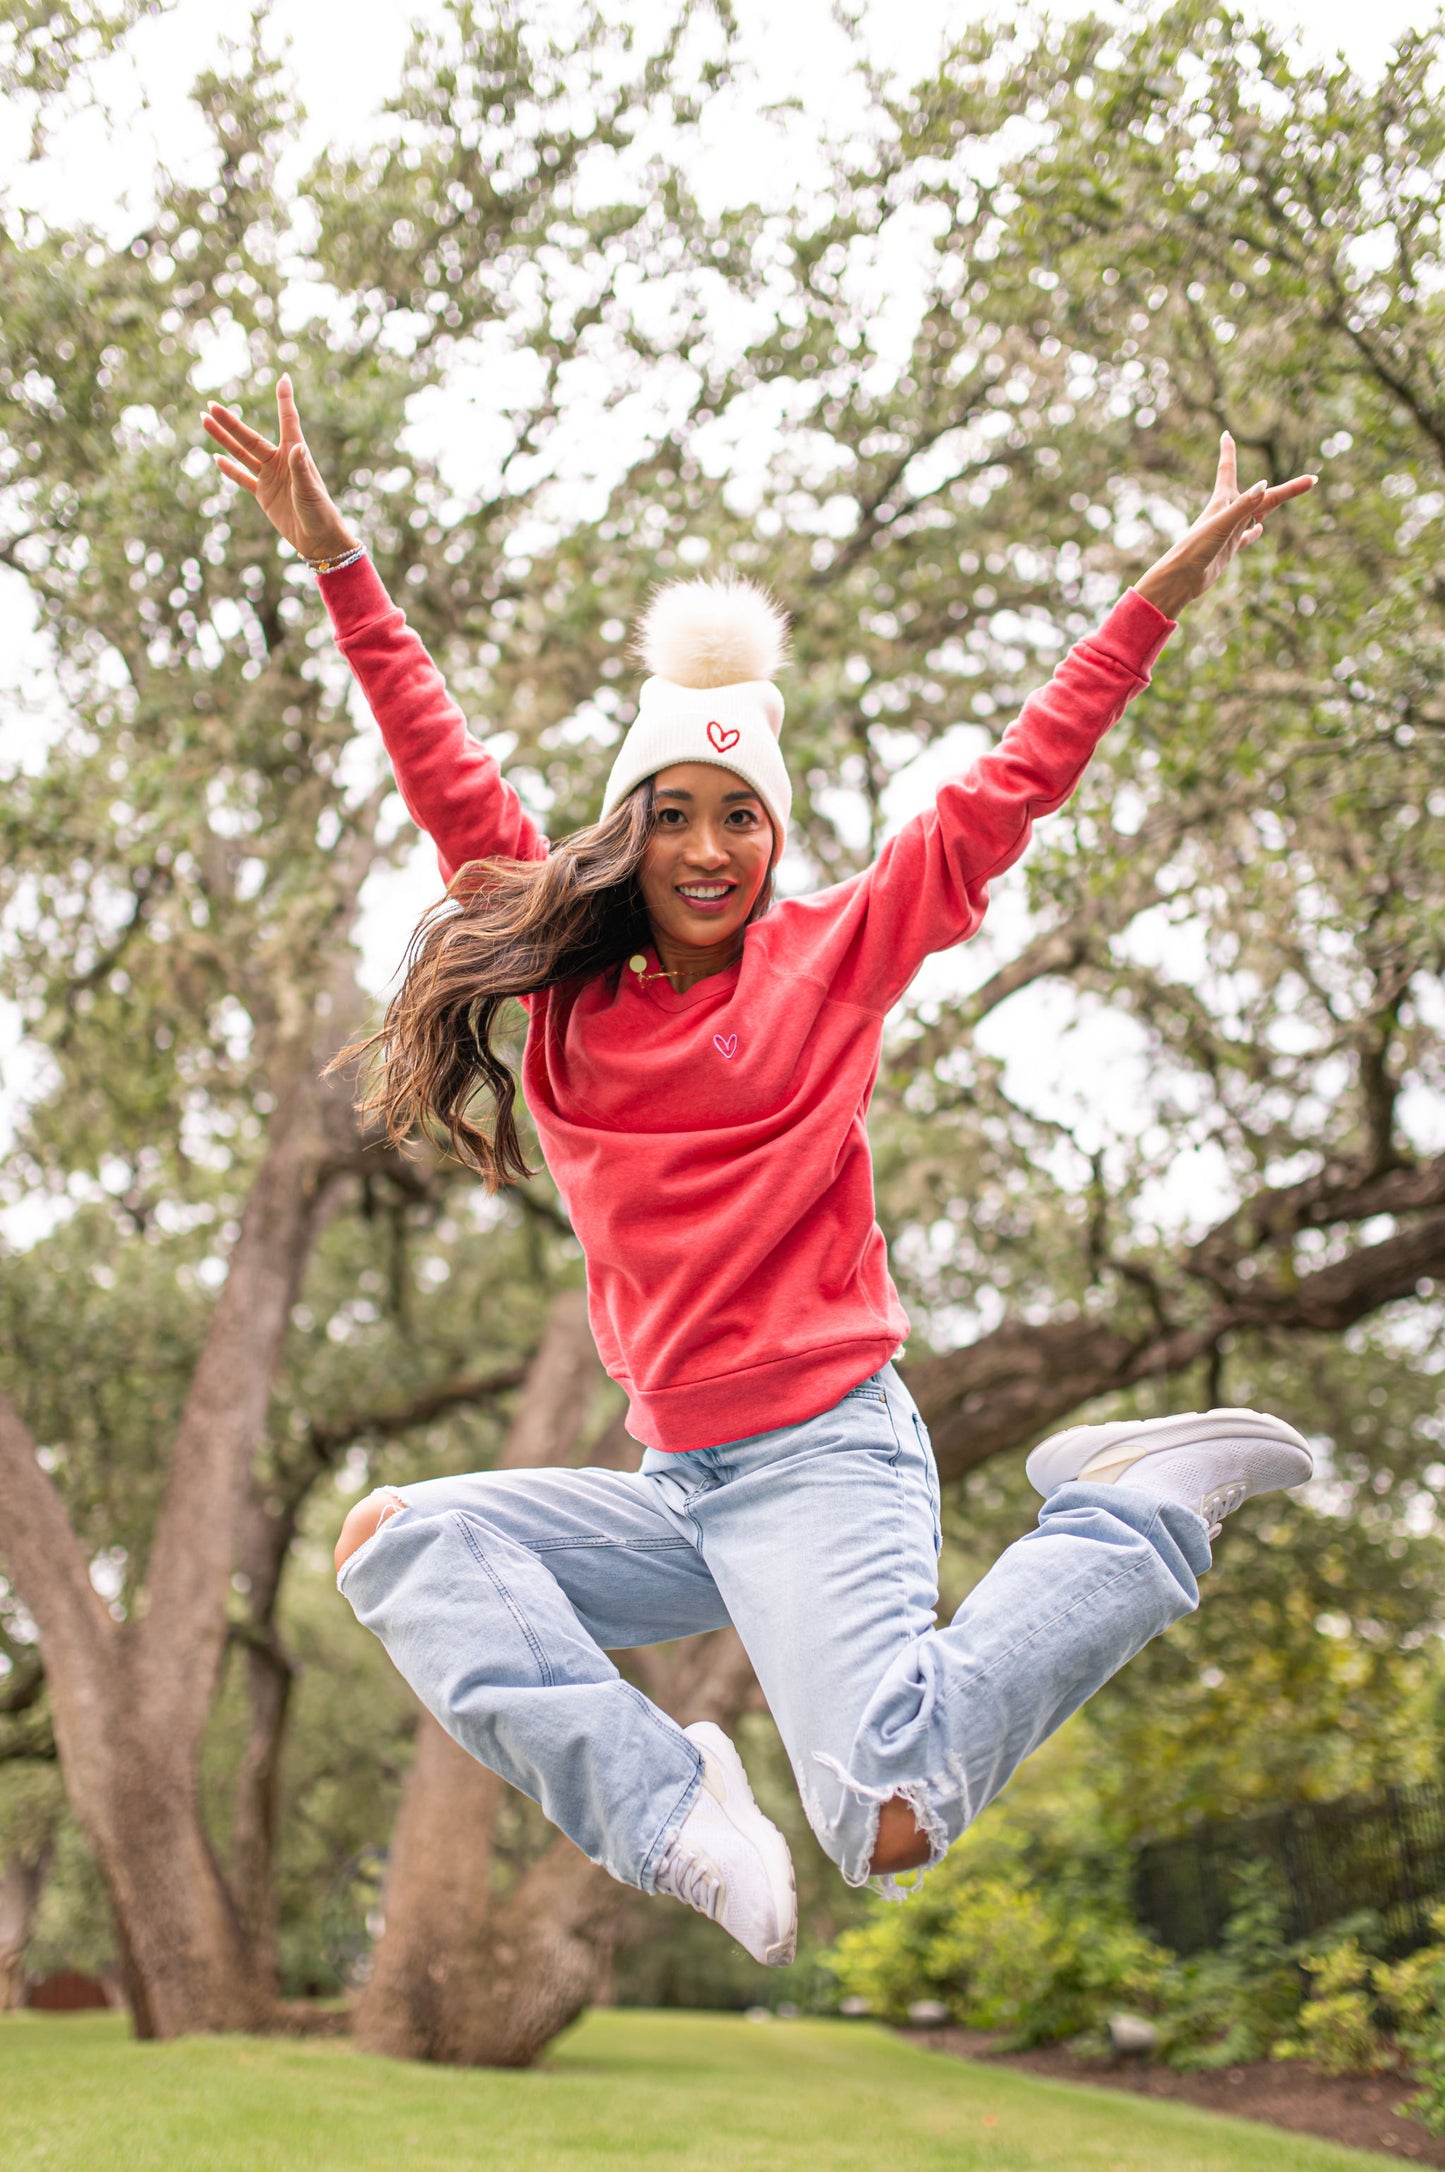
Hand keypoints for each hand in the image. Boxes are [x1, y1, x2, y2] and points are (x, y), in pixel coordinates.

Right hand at [201, 376, 357, 561]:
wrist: (319, 540)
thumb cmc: (320, 513)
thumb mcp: (310, 491)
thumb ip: (301, 469)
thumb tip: (297, 447)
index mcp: (294, 454)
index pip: (287, 421)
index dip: (285, 400)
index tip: (284, 378)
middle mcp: (280, 462)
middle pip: (250, 437)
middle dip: (230, 422)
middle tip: (211, 405)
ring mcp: (269, 477)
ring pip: (241, 453)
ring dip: (223, 439)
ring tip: (205, 421)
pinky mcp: (263, 494)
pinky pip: (242, 478)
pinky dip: (230, 469)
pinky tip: (217, 458)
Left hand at [1134, 433, 1315, 618]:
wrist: (1180, 580)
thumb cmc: (1195, 550)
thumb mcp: (1221, 525)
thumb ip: (1243, 506)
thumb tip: (1265, 485)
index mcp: (1222, 502)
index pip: (1228, 469)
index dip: (1228, 451)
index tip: (1226, 433)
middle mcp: (1226, 513)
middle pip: (1261, 495)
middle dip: (1285, 489)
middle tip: (1311, 480)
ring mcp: (1229, 531)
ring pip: (1255, 513)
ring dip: (1269, 504)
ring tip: (1284, 495)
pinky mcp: (1228, 548)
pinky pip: (1246, 537)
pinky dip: (1255, 532)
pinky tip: (1259, 529)